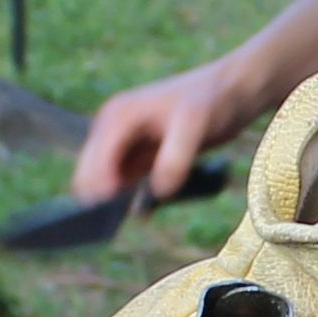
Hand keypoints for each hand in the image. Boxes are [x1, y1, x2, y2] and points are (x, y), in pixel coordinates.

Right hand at [76, 65, 245, 206]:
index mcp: (117, 117)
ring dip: (113, 202)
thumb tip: (158, 192)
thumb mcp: (195, 125)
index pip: (93, 162)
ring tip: (134, 214)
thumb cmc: (211, 102)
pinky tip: (145, 210)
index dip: (97, 192)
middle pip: (89, 176)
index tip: (107, 218)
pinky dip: (129, 199)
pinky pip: (123, 184)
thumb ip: (175, 158)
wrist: (229, 91)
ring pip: (104, 183)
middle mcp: (113, 129)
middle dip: (99, 200)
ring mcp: (123, 143)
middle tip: (111, 224)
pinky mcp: (138, 156)